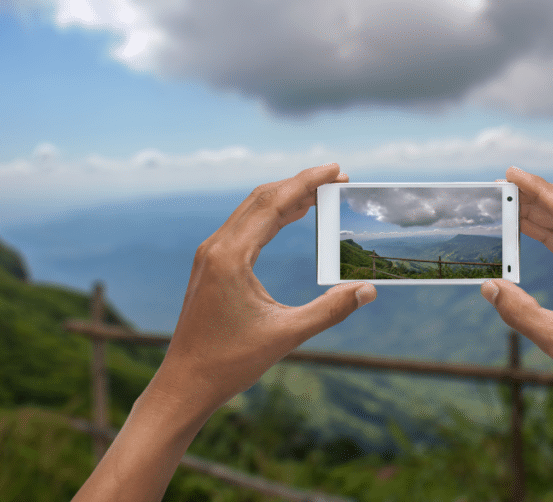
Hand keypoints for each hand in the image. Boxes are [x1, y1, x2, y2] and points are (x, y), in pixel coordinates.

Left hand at [152, 163, 376, 418]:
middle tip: (337, 177)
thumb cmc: (230, 362)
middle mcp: (216, 247)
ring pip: (252, 210)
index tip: (336, 169)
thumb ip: (330, 311)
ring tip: (321, 192)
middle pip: (262, 198)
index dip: (307, 182)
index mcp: (231, 256)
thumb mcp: (286, 335)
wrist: (184, 384)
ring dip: (286, 197)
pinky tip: (291, 216)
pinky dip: (271, 214)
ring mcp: (210, 255)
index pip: (274, 204)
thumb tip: (368, 291)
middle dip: (300, 184)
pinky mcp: (211, 265)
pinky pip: (244, 226)